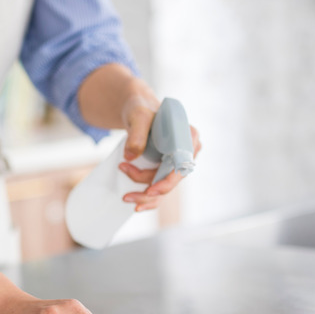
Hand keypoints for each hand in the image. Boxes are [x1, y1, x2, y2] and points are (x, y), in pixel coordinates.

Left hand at [119, 96, 201, 211]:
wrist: (136, 110)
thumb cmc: (141, 109)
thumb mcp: (138, 116)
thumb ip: (136, 133)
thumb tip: (131, 156)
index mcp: (188, 137)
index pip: (182, 166)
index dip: (167, 182)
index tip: (150, 190)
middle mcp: (187, 152)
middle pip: (171, 180)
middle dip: (148, 190)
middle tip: (126, 194)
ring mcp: (177, 163)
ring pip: (164, 188)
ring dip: (145, 197)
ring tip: (126, 198)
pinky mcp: (165, 169)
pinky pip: (159, 188)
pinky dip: (147, 198)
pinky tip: (135, 204)